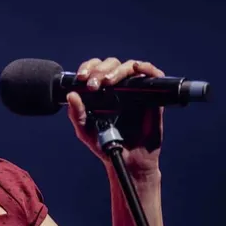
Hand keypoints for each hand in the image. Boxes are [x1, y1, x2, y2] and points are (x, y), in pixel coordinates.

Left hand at [66, 58, 163, 174]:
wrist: (126, 162)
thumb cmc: (106, 144)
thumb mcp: (85, 130)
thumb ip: (76, 114)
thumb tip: (71, 95)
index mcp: (103, 91)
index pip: (96, 69)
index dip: (89, 67)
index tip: (82, 78)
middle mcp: (119, 87)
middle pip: (112, 64)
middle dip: (101, 70)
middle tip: (94, 84)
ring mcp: (136, 91)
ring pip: (130, 67)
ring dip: (118, 69)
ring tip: (109, 80)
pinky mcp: (152, 98)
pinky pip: (154, 76)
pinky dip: (146, 68)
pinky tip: (136, 68)